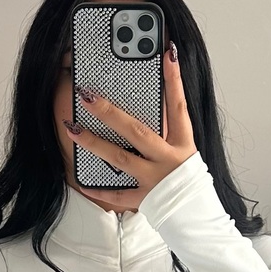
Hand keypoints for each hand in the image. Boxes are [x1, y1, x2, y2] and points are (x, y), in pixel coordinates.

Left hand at [67, 42, 197, 197]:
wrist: (197, 218)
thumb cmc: (190, 182)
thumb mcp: (186, 153)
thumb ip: (169, 132)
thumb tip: (152, 105)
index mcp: (183, 145)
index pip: (178, 106)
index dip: (174, 79)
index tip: (167, 53)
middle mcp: (168, 160)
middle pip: (137, 131)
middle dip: (110, 112)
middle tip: (88, 95)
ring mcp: (155, 180)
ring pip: (120, 159)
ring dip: (94, 142)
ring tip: (73, 128)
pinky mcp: (144, 199)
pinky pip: (117, 194)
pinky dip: (99, 189)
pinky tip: (80, 181)